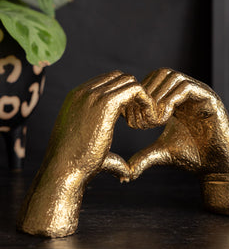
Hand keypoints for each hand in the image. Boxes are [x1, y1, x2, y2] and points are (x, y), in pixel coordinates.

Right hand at [17, 71, 154, 236]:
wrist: (63, 170)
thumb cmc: (75, 167)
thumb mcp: (87, 146)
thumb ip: (106, 148)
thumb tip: (127, 171)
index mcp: (76, 97)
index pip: (108, 81)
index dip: (123, 97)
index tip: (128, 119)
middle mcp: (83, 91)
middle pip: (120, 77)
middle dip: (132, 94)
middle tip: (136, 120)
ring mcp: (93, 95)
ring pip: (129, 81)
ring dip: (140, 98)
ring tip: (141, 123)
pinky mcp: (106, 103)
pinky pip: (135, 89)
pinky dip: (146, 102)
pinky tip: (145, 122)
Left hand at [126, 68, 228, 215]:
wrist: (216, 168)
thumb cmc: (192, 158)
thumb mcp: (161, 153)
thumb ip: (143, 156)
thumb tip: (124, 174)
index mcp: (176, 98)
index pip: (154, 80)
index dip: (140, 96)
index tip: (132, 118)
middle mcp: (189, 92)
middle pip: (162, 73)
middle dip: (148, 94)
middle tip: (143, 119)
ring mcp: (200, 93)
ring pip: (173, 77)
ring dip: (158, 97)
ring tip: (154, 120)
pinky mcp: (211, 100)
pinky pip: (187, 88)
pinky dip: (171, 100)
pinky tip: (164, 119)